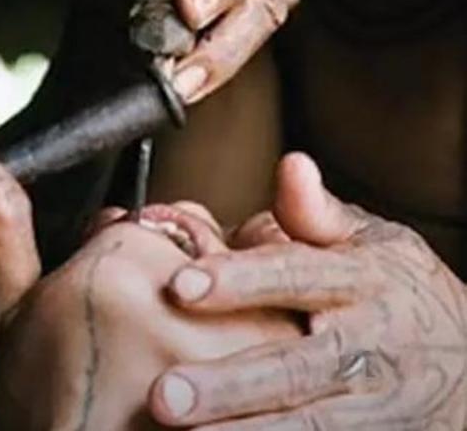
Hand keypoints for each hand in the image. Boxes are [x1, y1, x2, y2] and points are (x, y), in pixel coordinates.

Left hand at [148, 153, 466, 428]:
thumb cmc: (401, 293)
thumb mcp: (375, 243)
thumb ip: (320, 213)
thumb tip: (291, 163)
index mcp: (364, 281)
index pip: (294, 276)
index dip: (238, 281)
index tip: (181, 286)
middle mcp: (371, 344)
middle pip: (297, 368)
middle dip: (231, 384)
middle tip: (166, 394)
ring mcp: (379, 405)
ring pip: (311, 425)